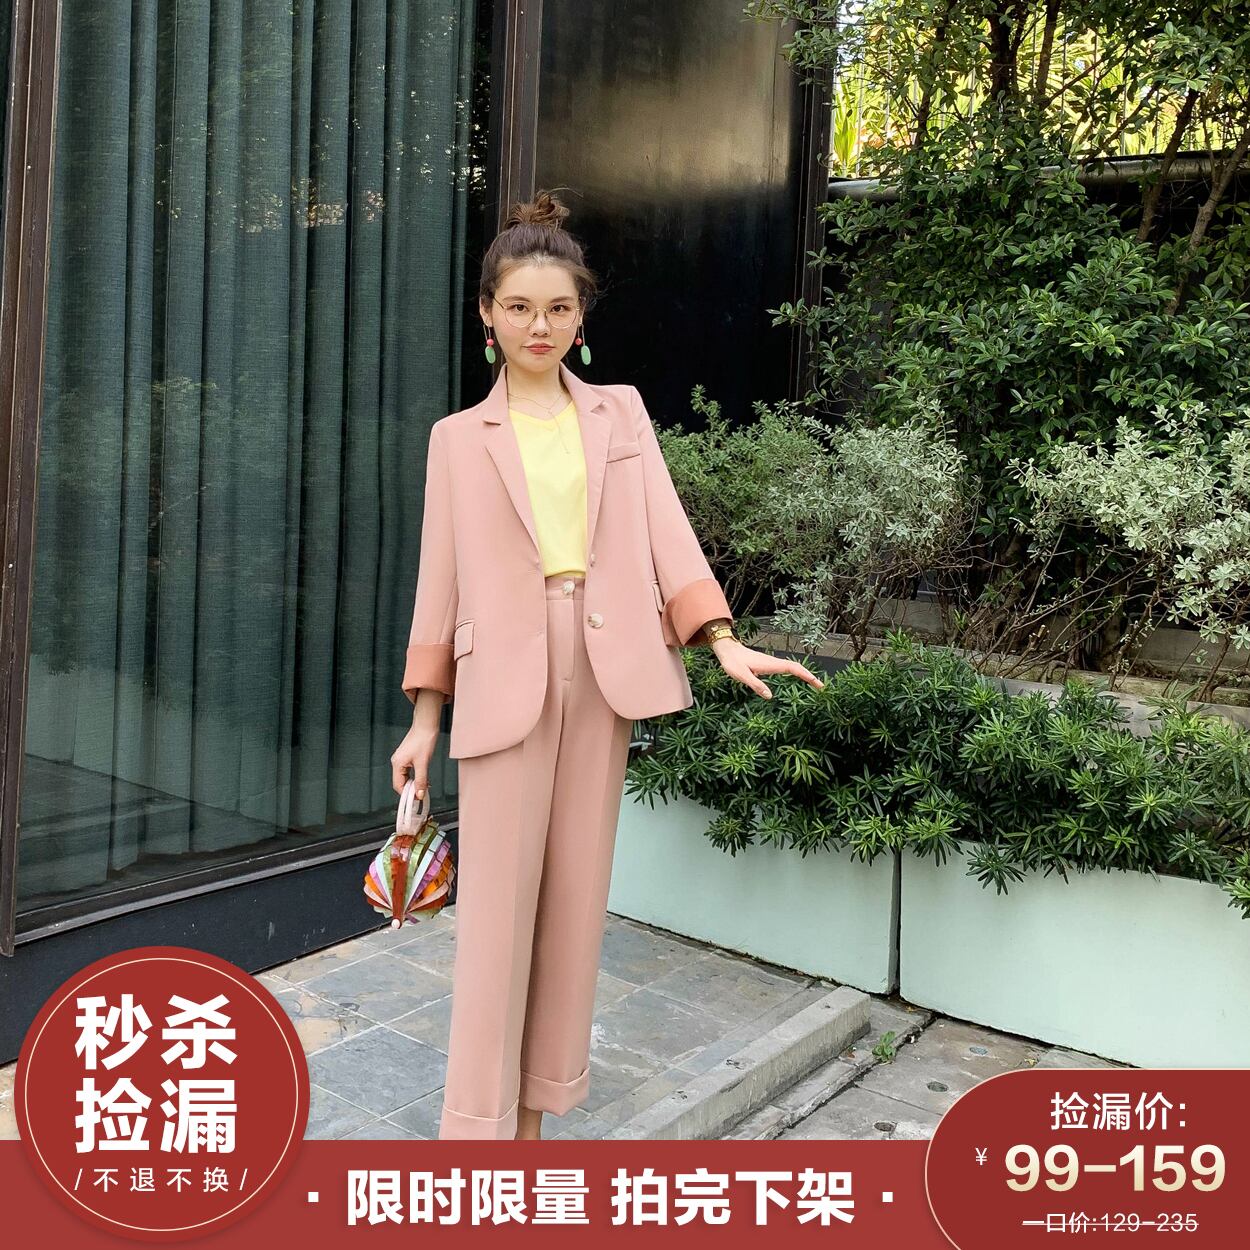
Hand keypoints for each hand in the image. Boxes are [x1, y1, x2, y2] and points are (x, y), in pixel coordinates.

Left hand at [710, 637, 825, 699]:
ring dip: (804, 674)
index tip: (817, 683)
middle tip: (821, 686)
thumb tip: (770, 696)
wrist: (727, 650)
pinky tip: (796, 678)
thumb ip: (755, 685)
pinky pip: (786, 668)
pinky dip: (795, 672)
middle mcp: (773, 662)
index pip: (793, 669)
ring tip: (814, 683)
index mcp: (770, 665)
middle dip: (809, 676)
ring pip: (792, 667)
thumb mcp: (742, 675)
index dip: (805, 675)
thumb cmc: (733, 662)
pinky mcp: (768, 665)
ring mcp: (771, 663)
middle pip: (796, 667)